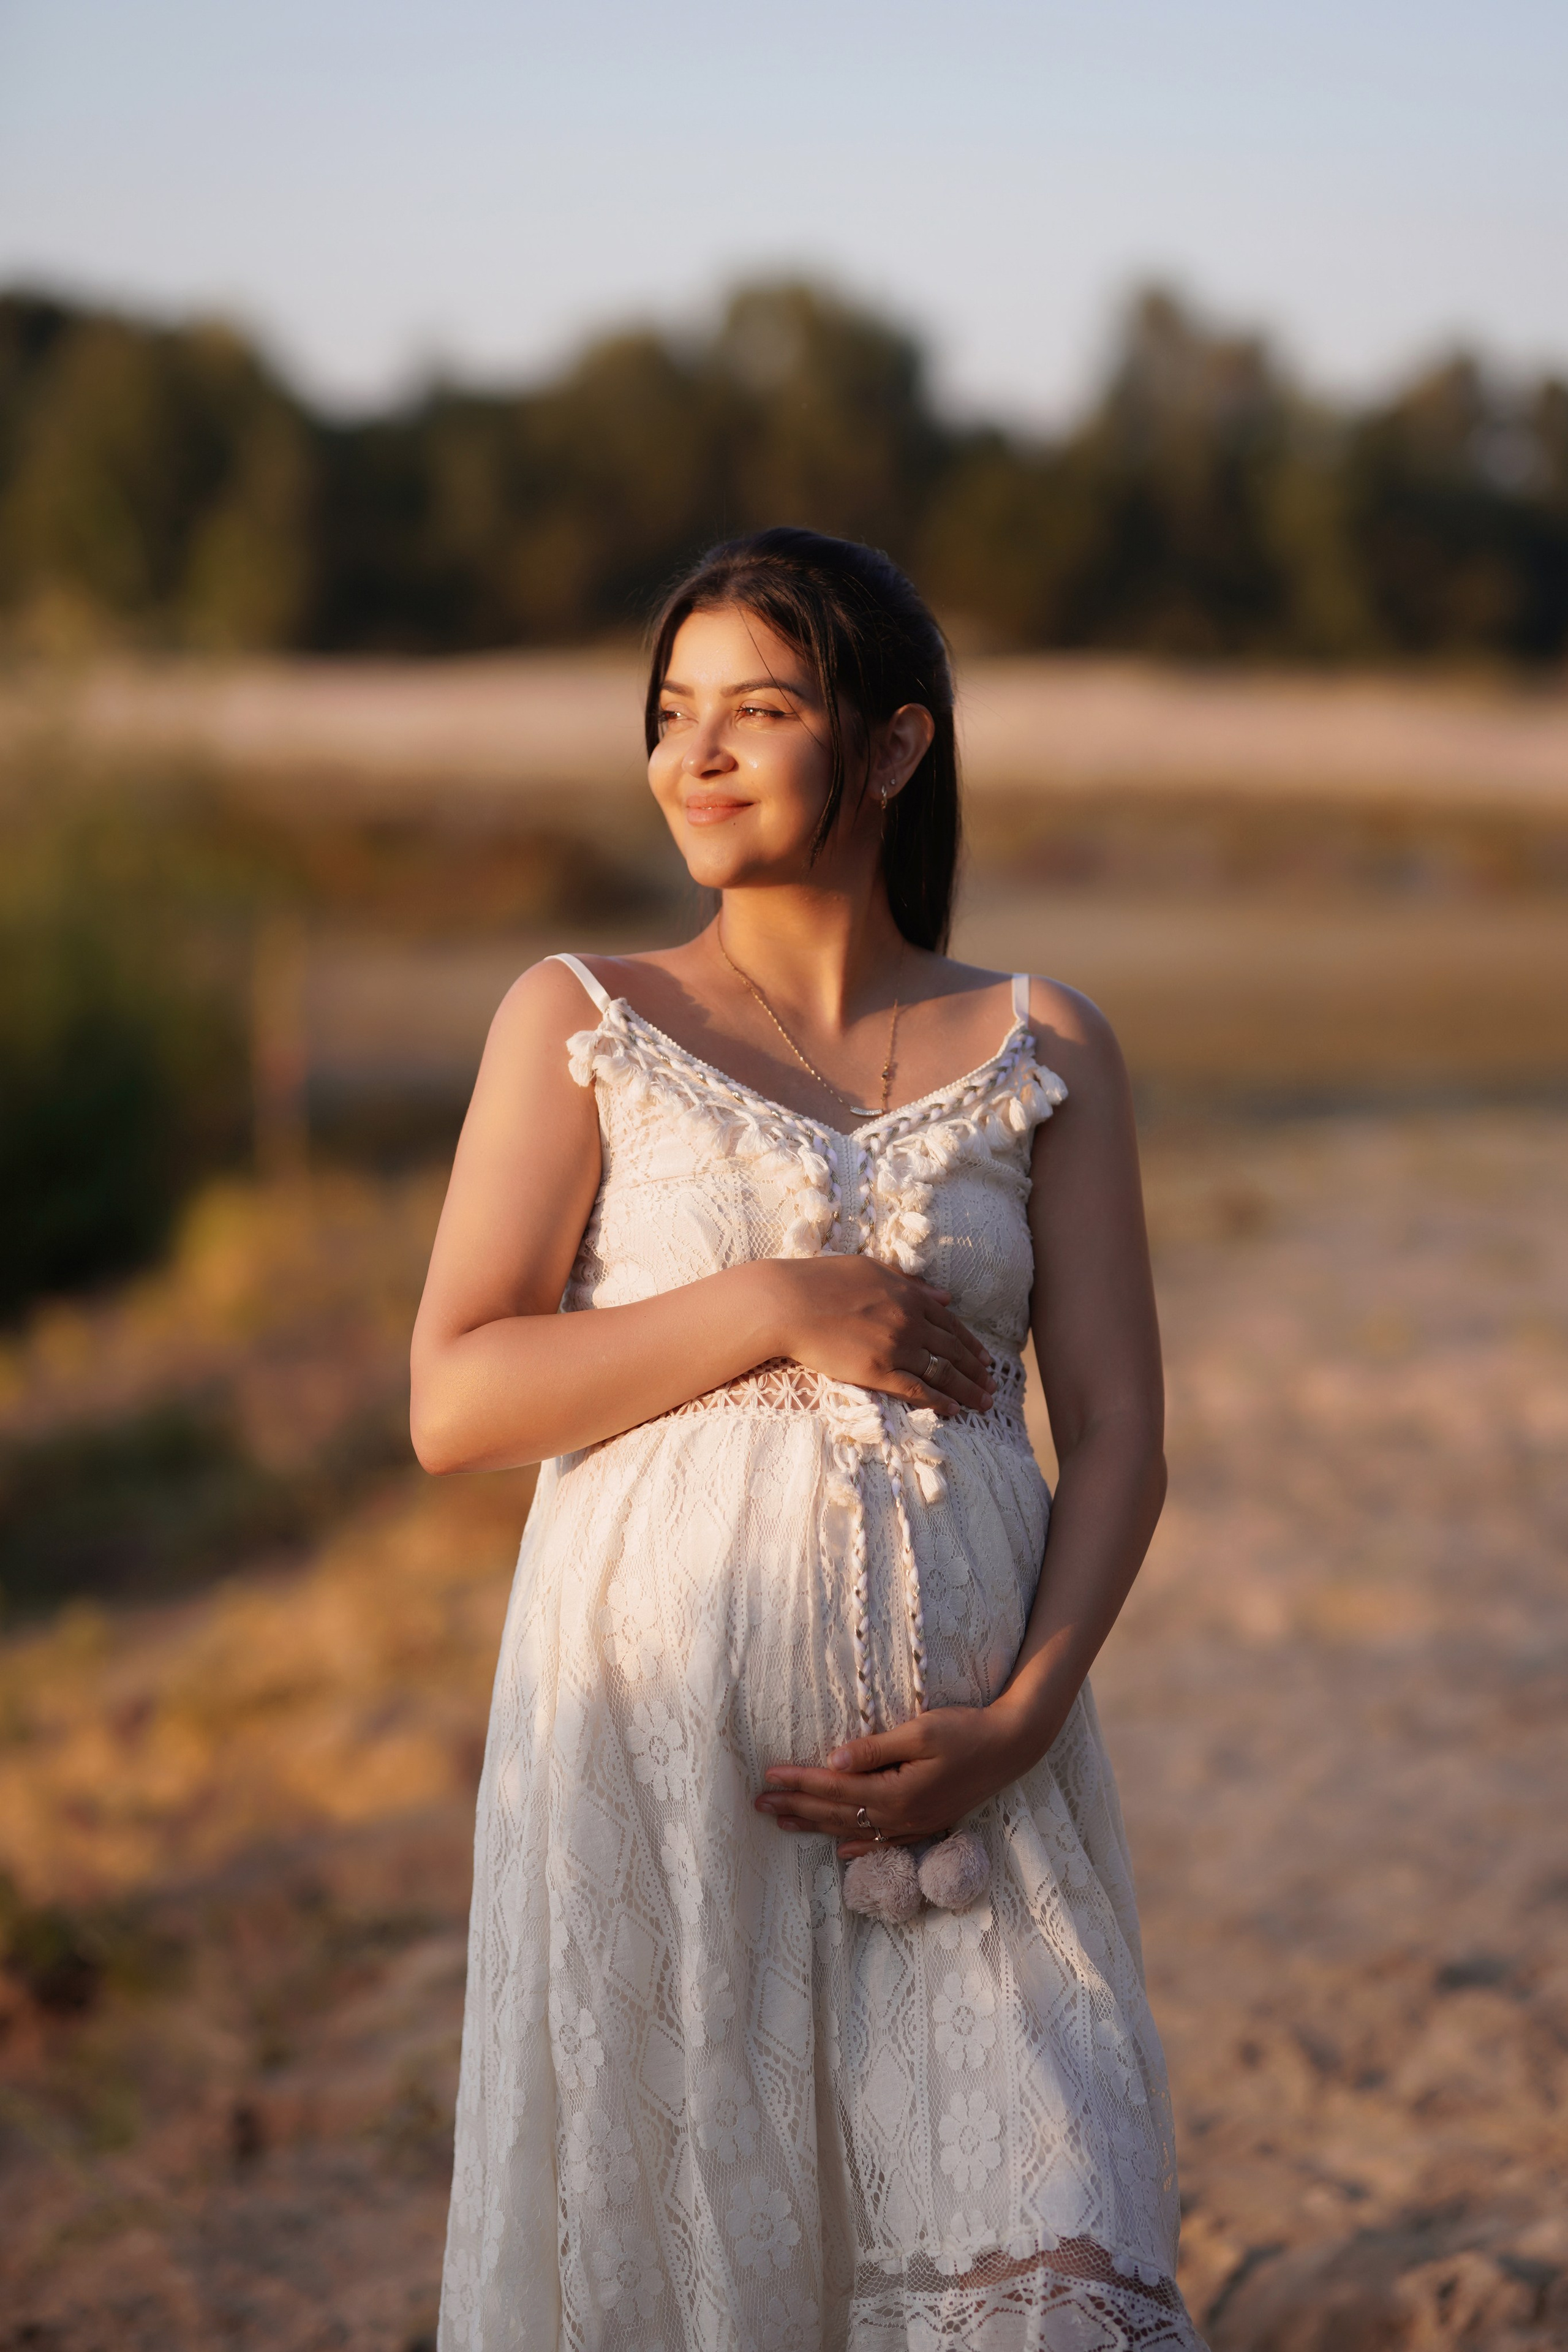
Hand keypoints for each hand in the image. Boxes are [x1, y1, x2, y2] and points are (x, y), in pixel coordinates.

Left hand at [754, 1702, 1030, 1855]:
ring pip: (853, 1829)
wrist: (1012, 1746)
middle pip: (837, 1812)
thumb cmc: (966, 1730)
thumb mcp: (920, 1731)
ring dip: (816, 1825)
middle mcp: (902, 1815)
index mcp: (896, 1792)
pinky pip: (883, 1841)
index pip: (835, 1787)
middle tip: (759, 1802)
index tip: (769, 1775)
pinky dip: (857, 1845)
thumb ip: (875, 1749)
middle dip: (796, 1806)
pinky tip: (840, 1848)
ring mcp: (915, 1823)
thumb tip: (833, 1759)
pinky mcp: (927, 1822)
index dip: (799, 1781)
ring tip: (783, 1822)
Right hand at [763, 1256, 994, 1418]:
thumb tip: (945, 1295)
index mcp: (909, 1296)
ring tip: (984, 1404)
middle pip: (953, 1351)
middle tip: (992, 1387)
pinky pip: (917, 1390)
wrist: (787, 1303)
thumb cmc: (822, 1280)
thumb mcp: (871, 1269)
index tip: (985, 1360)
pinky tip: (953, 1410)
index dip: (971, 1345)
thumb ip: (910, 1283)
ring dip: (967, 1390)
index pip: (951, 1324)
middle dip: (977, 1372)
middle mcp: (909, 1321)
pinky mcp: (877, 1371)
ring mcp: (895, 1347)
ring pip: (943, 1373)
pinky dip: (939, 1401)